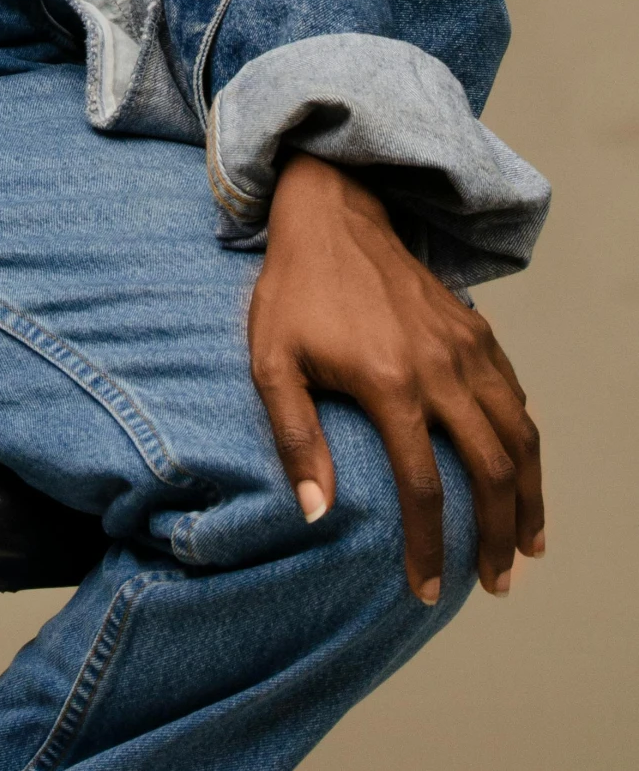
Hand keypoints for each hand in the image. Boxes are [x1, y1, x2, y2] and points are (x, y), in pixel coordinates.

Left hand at [247, 149, 543, 602]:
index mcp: (389, 382)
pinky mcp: (475, 327)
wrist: (331, 212)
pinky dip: (524, 439)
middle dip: (498, 536)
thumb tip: (315, 512)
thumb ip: (294, 436)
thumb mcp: (271, 360)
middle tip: (496, 583)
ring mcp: (465, 345)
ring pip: (519, 434)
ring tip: (527, 542)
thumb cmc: (293, 289)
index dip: (430, 547)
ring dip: (530, 495)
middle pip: (491, 470)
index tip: (426, 589)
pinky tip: (518, 469)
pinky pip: (514, 393)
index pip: (424, 487)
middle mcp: (440, 367)